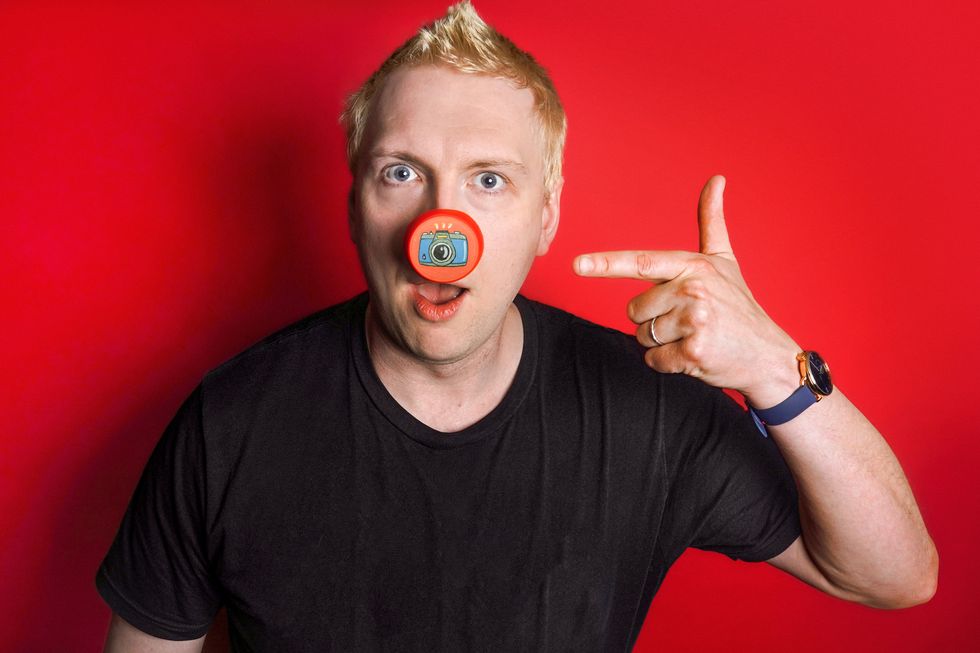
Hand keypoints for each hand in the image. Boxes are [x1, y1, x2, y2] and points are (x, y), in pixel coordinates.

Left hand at [573, 175, 799, 406]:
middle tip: (687, 321)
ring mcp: (694, 321)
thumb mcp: (724, 260)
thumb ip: (711, 221)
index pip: (641, 263)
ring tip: (692, 336)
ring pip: (642, 335)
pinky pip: (654, 359)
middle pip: (634, 309)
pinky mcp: (693, 352)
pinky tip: (693, 356)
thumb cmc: (739, 306)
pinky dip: (667, 363)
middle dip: (652, 319)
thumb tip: (716, 179)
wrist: (767, 355)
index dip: (606, 264)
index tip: (577, 264)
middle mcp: (693, 290)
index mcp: (693, 265)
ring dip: (660, 342)